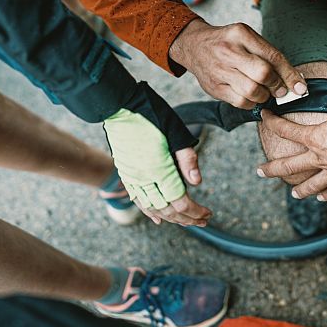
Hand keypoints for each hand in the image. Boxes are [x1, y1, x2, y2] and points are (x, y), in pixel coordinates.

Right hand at [104, 83, 209, 226]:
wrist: (118, 105)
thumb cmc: (151, 114)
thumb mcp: (176, 131)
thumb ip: (187, 158)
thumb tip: (197, 183)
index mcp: (158, 168)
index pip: (180, 202)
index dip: (195, 212)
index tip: (207, 213)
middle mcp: (143, 178)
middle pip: (167, 210)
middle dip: (187, 219)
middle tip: (203, 220)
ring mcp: (132, 177)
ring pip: (152, 208)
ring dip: (170, 218)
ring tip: (186, 221)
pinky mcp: (125, 173)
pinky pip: (137, 199)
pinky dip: (148, 212)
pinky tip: (157, 219)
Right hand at [169, 19, 306, 108]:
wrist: (194, 46)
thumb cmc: (228, 43)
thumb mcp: (247, 38)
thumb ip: (269, 55)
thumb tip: (294, 80)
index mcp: (241, 34)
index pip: (272, 56)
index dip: (290, 74)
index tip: (300, 87)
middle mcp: (229, 50)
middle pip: (263, 73)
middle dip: (276, 85)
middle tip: (279, 89)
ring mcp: (219, 70)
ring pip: (252, 91)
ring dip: (264, 96)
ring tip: (264, 91)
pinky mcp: (214, 87)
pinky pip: (240, 102)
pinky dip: (252, 102)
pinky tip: (251, 96)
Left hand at [257, 72, 326, 200]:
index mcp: (316, 138)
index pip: (287, 129)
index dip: (272, 122)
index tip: (264, 117)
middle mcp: (320, 158)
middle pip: (290, 165)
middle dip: (272, 168)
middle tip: (260, 172)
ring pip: (312, 184)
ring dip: (301, 190)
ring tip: (293, 194)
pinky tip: (322, 198)